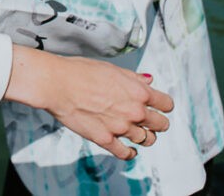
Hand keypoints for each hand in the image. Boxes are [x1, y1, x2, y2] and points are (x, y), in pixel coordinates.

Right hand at [5, 46, 172, 160]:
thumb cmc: (79, 72)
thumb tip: (148, 80)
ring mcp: (121, 127)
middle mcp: (134, 111)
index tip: (159, 107)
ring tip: (137, 133)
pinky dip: (130, 153)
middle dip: (157, 123)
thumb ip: (133, 78)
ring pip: (146, 140)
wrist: (57, 83)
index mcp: (139, 91)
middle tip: (151, 121)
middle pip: (161, 124)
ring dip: (144, 137)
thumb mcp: (112, 68)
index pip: (166, 104)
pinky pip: (126, 153)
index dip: (163, 105)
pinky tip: (128, 149)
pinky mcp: (105, 140)